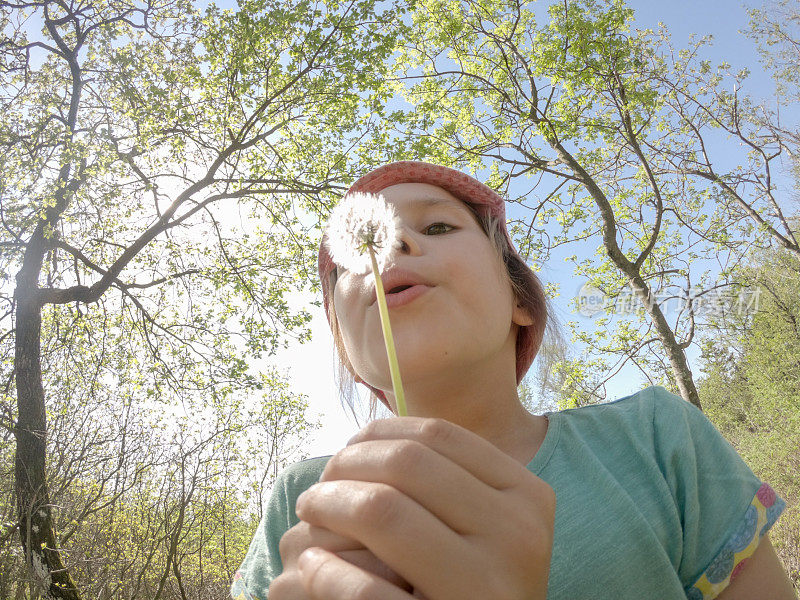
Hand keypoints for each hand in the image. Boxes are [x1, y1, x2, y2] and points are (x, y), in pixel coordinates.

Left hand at [291, 417, 555, 599]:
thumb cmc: (477, 584)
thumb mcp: (487, 526)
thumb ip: (448, 481)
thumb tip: (373, 435)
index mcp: (528, 497)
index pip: (438, 435)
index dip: (378, 435)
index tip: (345, 452)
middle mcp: (519, 536)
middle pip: (406, 463)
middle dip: (346, 466)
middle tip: (318, 489)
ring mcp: (487, 586)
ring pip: (382, 510)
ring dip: (328, 503)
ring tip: (310, 514)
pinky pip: (364, 589)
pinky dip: (327, 572)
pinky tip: (313, 566)